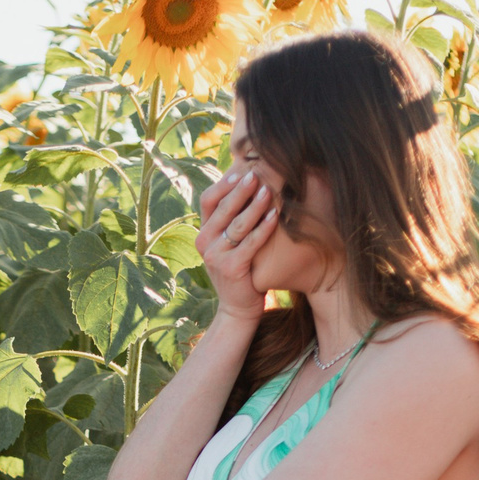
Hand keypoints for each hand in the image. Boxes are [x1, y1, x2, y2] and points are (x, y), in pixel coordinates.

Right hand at [196, 165, 277, 324]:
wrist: (238, 307)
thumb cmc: (240, 270)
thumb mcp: (229, 244)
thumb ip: (231, 221)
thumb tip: (247, 186)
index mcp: (203, 233)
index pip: (207, 200)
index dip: (224, 184)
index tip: (241, 172)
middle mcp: (204, 243)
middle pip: (223, 209)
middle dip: (241, 190)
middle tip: (257, 174)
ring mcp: (215, 257)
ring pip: (237, 224)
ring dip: (254, 205)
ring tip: (269, 190)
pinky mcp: (231, 268)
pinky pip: (250, 242)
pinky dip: (264, 228)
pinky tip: (276, 215)